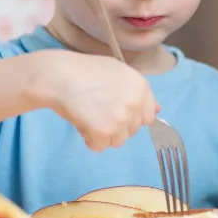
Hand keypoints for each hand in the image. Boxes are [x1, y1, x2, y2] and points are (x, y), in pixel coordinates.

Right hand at [31, 50, 158, 151]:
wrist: (59, 75)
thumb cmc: (85, 70)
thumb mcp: (117, 71)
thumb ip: (137, 91)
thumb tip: (158, 111)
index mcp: (141, 87)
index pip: (148, 116)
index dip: (130, 116)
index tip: (115, 110)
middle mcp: (135, 103)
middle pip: (132, 130)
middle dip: (115, 125)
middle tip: (97, 109)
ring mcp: (121, 118)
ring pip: (117, 141)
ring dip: (103, 134)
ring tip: (89, 114)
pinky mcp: (104, 131)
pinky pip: (99, 146)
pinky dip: (89, 139)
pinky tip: (81, 122)